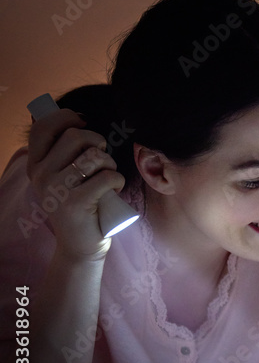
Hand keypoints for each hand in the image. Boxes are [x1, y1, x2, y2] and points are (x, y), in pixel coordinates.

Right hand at [26, 107, 123, 259]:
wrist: (80, 245)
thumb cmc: (80, 204)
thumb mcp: (63, 176)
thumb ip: (62, 151)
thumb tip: (70, 117)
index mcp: (36, 165)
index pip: (43, 126)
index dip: (66, 117)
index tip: (83, 126)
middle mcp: (41, 175)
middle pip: (75, 136)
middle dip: (98, 143)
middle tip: (101, 161)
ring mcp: (56, 189)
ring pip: (95, 155)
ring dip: (110, 164)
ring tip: (107, 179)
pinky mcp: (76, 203)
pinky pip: (108, 176)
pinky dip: (118, 181)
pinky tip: (113, 191)